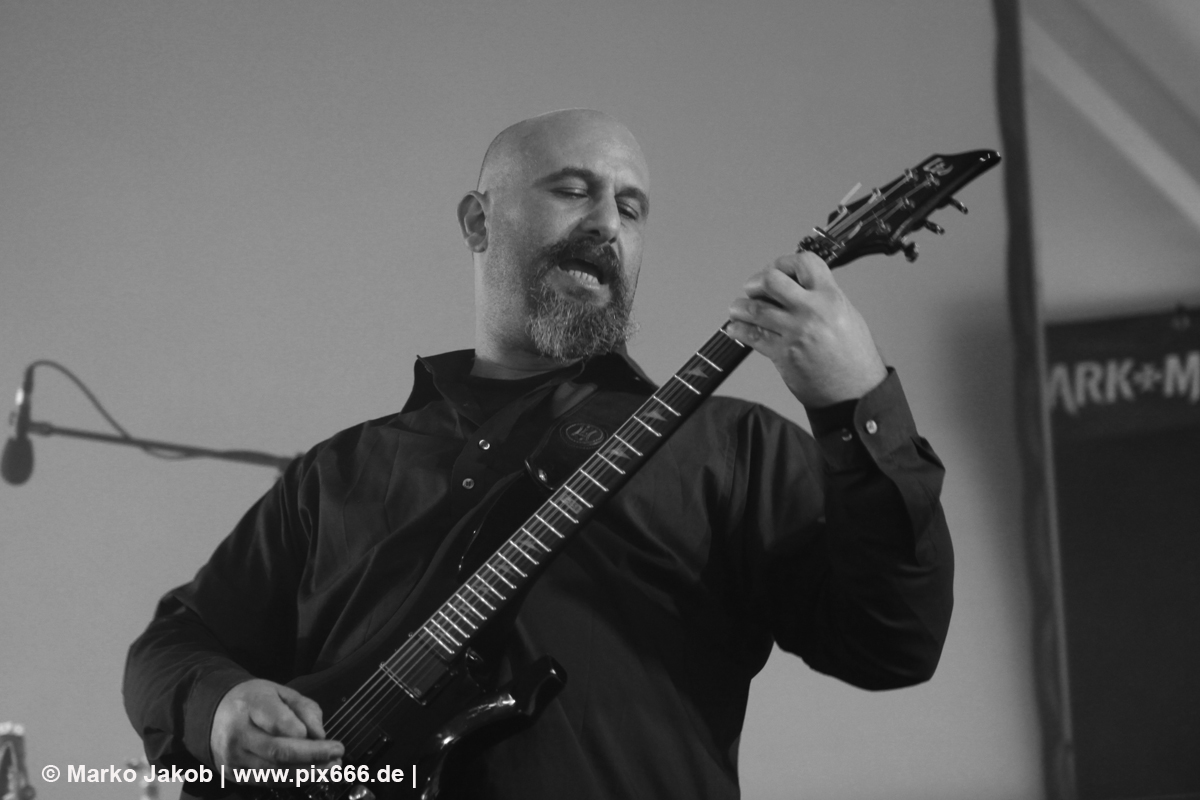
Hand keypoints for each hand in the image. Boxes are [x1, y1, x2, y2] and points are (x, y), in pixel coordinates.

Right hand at [210, 679, 342, 771]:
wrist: (214, 715)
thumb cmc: (253, 701)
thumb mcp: (280, 692)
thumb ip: (304, 709)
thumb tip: (319, 735)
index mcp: (250, 706)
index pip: (278, 723)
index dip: (304, 733)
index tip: (329, 739)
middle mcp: (238, 734)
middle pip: (278, 751)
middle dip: (313, 757)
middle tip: (338, 755)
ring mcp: (234, 758)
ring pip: (275, 772)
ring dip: (308, 773)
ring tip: (331, 767)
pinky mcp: (235, 774)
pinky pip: (268, 781)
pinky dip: (293, 779)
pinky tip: (311, 773)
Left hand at [727, 251, 886, 406]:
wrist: (855, 391)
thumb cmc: (854, 355)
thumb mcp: (846, 313)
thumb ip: (820, 296)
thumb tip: (795, 284)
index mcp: (831, 296)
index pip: (803, 262)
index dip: (784, 262)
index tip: (776, 269)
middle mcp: (812, 311)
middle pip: (770, 280)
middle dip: (754, 282)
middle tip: (752, 289)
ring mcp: (795, 333)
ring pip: (754, 309)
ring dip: (739, 308)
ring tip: (737, 309)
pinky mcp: (783, 354)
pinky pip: (752, 336)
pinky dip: (739, 330)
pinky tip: (736, 329)